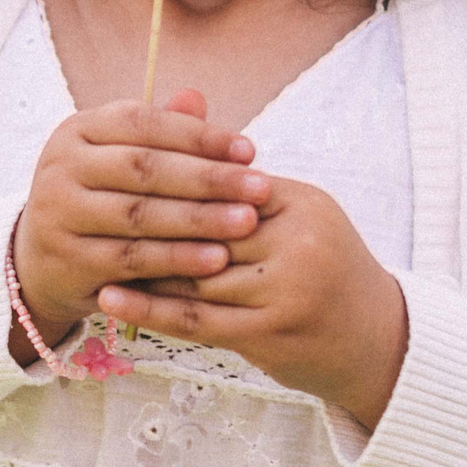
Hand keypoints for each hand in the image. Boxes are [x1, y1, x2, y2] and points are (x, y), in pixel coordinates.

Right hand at [9, 88, 267, 357]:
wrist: (40, 261)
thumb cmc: (99, 198)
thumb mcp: (121, 159)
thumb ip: (160, 132)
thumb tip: (197, 96)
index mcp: (76, 130)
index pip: (144, 123)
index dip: (199, 136)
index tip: (250, 150)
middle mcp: (60, 166)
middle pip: (144, 168)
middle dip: (209, 178)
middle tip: (261, 187)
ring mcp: (58, 214)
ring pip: (140, 215)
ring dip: (200, 219)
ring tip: (248, 221)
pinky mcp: (67, 260)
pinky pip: (132, 258)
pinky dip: (178, 259)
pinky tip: (217, 259)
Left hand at [96, 173, 408, 428]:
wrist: (377, 340)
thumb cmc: (324, 268)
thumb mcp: (297, 216)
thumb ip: (242, 186)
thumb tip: (180, 126)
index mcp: (304, 203)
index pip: (225, 185)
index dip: (173, 181)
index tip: (118, 172)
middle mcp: (300, 243)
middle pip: (207, 226)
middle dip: (150, 220)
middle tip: (92, 210)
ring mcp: (287, 291)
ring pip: (196, 273)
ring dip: (140, 264)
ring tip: (89, 251)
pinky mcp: (270, 334)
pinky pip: (196, 319)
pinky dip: (147, 309)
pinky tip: (110, 297)